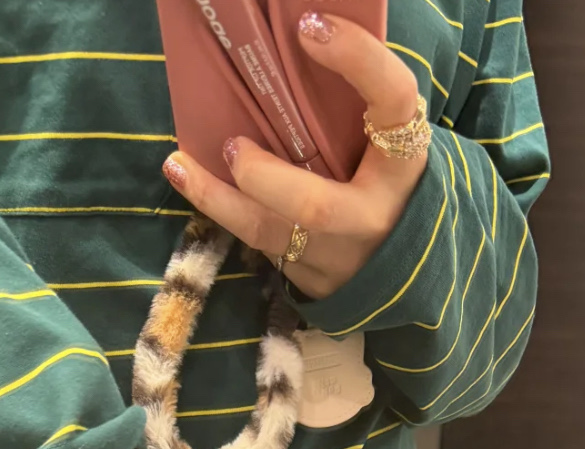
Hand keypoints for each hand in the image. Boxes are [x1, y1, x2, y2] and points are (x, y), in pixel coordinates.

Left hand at [161, 12, 427, 300]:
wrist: (405, 259)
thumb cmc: (382, 178)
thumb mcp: (384, 140)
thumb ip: (356, 101)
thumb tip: (299, 36)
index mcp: (404, 160)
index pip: (393, 99)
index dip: (357, 60)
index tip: (309, 28)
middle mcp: (375, 215)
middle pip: (315, 205)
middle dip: (262, 177)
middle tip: (231, 144)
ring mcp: (342, 259)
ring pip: (273, 235)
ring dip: (219, 201)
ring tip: (179, 166)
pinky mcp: (314, 284)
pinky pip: (264, 248)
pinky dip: (227, 216)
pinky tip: (195, 186)